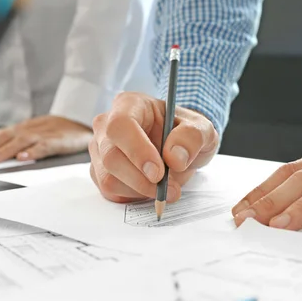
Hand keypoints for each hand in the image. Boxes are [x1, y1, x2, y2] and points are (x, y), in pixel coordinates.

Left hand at [0, 115, 92, 162]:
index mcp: (21, 129)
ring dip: (3, 151)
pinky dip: (32, 151)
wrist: (81, 121)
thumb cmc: (55, 132)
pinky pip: (43, 146)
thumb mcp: (33, 134)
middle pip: (4, 137)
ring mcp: (43, 134)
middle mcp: (29, 130)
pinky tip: (23, 158)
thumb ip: (15, 142)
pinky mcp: (57, 141)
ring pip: (20, 141)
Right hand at [89, 92, 218, 202]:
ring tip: (166, 188)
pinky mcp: (100, 172)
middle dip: (142, 180)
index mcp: (129, 105)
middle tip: (170, 189)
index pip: (121, 125)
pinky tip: (149, 187)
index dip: (137, 151)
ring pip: (109, 178)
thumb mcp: (201, 129)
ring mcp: (100, 150)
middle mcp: (107, 125)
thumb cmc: (184, 133)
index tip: (158, 172)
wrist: (177, 149)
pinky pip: (110, 191)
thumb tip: (174, 158)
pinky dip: (133, 196)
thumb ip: (192, 137)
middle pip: (111, 156)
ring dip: (140, 190)